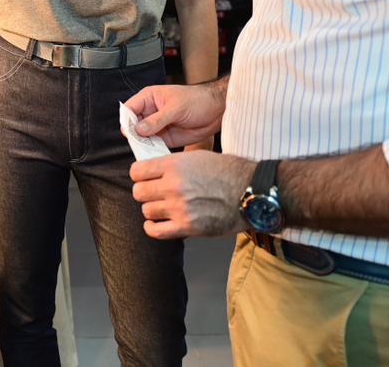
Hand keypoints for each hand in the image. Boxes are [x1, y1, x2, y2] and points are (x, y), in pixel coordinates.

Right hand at [125, 80, 224, 147]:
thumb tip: (139, 129)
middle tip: (139, 143)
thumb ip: (157, 119)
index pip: (129, 109)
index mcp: (149, 98)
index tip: (129, 132)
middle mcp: (150, 112)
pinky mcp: (166, 138)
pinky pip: (153, 145)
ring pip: (142, 138)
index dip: (127, 120)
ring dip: (143, 145)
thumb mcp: (176, 108)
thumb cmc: (198, 100)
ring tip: (148, 150)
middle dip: (134, 135)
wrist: (217, 110)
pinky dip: (152, 151)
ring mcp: (157, 126)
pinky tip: (155, 154)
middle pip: (133, 125)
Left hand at [131, 151, 254, 238]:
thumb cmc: (228, 172)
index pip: (137, 171)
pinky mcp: (187, 226)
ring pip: (146, 211)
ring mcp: (179, 207)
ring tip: (163, 207)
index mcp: (174, 165)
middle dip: (144, 192)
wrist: (251, 191)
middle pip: (138, 192)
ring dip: (152, 209)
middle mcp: (173, 186)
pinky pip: (155, 231)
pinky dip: (153, 227)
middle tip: (154, 193)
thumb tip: (152, 170)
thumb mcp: (198, 157)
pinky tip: (159, 223)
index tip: (144, 178)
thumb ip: (173, 164)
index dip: (139, 175)